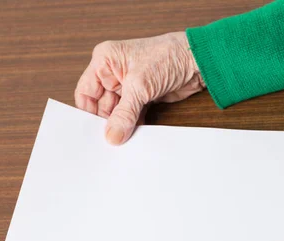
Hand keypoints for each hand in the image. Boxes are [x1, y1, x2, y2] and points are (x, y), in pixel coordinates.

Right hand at [75, 32, 204, 144]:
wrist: (197, 61)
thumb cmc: (168, 56)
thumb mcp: (140, 86)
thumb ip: (124, 113)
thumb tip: (112, 135)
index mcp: (105, 61)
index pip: (86, 92)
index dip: (88, 113)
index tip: (91, 133)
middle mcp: (114, 73)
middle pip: (101, 105)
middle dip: (106, 122)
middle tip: (108, 142)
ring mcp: (129, 86)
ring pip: (117, 112)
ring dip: (121, 126)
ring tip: (121, 142)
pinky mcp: (143, 96)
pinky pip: (132, 115)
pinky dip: (133, 125)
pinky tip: (133, 136)